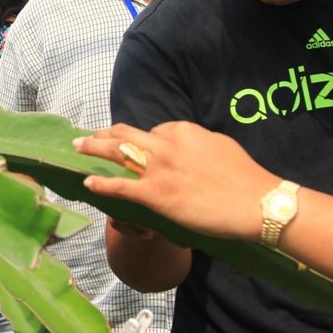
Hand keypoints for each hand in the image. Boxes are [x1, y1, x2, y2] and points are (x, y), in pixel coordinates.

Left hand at [75, 122, 274, 242]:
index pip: (155, 130)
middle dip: (104, 134)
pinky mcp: (156, 195)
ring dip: (93, 147)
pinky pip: (121, 187)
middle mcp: (166, 145)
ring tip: (77, 147)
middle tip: (88, 137)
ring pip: (117, 152)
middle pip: (126, 133)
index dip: (144, 140)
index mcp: (184, 131)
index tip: (137, 147)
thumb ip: (198, 144)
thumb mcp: (220, 146)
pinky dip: (102, 185)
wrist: (254, 201)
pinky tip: (88, 184)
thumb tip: (189, 148)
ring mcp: (159, 169)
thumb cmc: (244, 178)